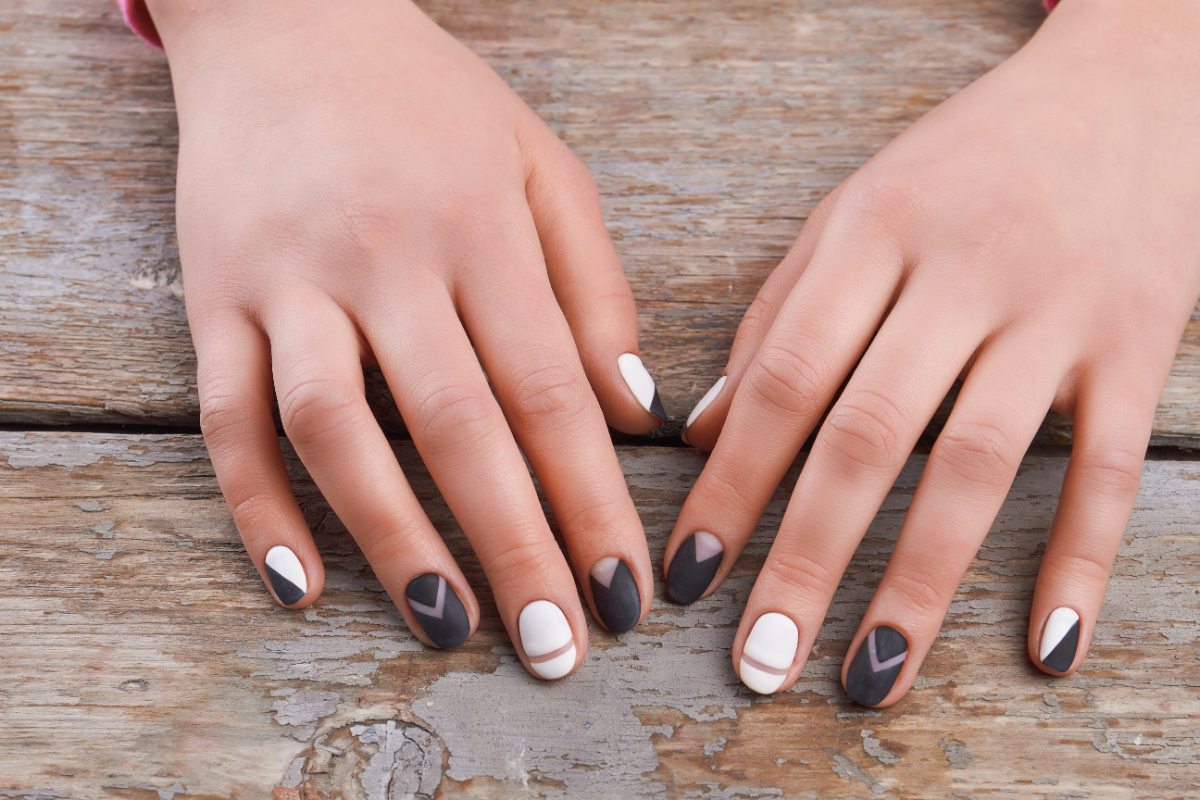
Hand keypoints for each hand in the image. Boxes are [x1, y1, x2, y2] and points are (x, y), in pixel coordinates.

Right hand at [150, 0, 663, 679]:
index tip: (625, 590)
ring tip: (448, 628)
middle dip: (515, 547)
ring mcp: (289, 279)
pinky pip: (226, 415)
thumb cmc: (434, 108)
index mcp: (481, 228)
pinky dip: (256, 504)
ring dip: (393, 539)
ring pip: (336, 429)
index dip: (592, 502)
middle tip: (556, 650)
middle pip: (457, 426)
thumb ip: (596, 292)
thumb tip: (635, 418)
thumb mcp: (543, 170)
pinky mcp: (213, 295)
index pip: (550, 391)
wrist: (290, 23)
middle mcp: (384, 257)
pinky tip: (300, 582)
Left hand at [668, 0, 1199, 703]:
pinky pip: (1105, 465)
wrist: (1136, 86)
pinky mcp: (1141, 341)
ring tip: (871, 674)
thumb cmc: (969, 162)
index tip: (688, 574)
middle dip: (805, 558)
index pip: (783, 377)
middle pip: (868, 435)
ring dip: (920, 582)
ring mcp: (1057, 310)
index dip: (730, 483)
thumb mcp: (858, 210)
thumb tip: (705, 428)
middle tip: (760, 665)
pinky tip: (1046, 645)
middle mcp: (960, 271)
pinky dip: (1078, 558)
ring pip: (975, 464)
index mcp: (873, 233)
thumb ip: (779, 312)